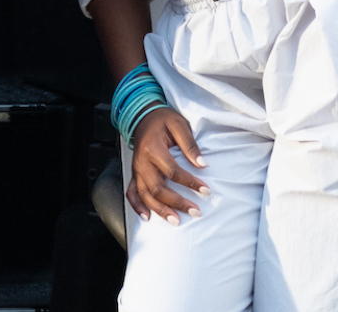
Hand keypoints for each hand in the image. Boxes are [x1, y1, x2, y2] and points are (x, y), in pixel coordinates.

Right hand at [128, 106, 208, 224]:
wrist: (143, 116)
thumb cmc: (162, 120)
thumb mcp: (179, 124)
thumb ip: (190, 144)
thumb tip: (201, 163)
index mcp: (152, 148)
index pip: (172, 170)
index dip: (190, 182)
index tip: (206, 190)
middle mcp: (141, 162)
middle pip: (158, 188)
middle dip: (177, 202)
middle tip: (194, 211)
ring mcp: (136, 170)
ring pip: (145, 195)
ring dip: (160, 210)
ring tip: (175, 221)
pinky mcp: (134, 174)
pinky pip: (132, 193)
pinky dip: (137, 207)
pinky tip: (147, 217)